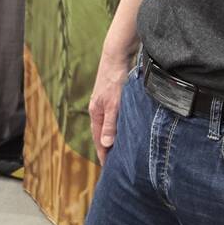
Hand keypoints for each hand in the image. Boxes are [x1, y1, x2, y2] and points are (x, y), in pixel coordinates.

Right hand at [89, 47, 135, 164]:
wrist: (116, 56)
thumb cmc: (114, 79)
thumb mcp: (114, 104)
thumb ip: (111, 124)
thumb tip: (107, 144)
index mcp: (96, 113)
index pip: (99, 140)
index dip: (104, 154)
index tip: (109, 168)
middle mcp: (99, 110)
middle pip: (103, 134)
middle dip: (108, 149)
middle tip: (116, 164)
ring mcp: (106, 104)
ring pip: (110, 126)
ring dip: (114, 138)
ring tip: (122, 151)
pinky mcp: (114, 98)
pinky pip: (116, 118)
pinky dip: (119, 127)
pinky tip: (127, 129)